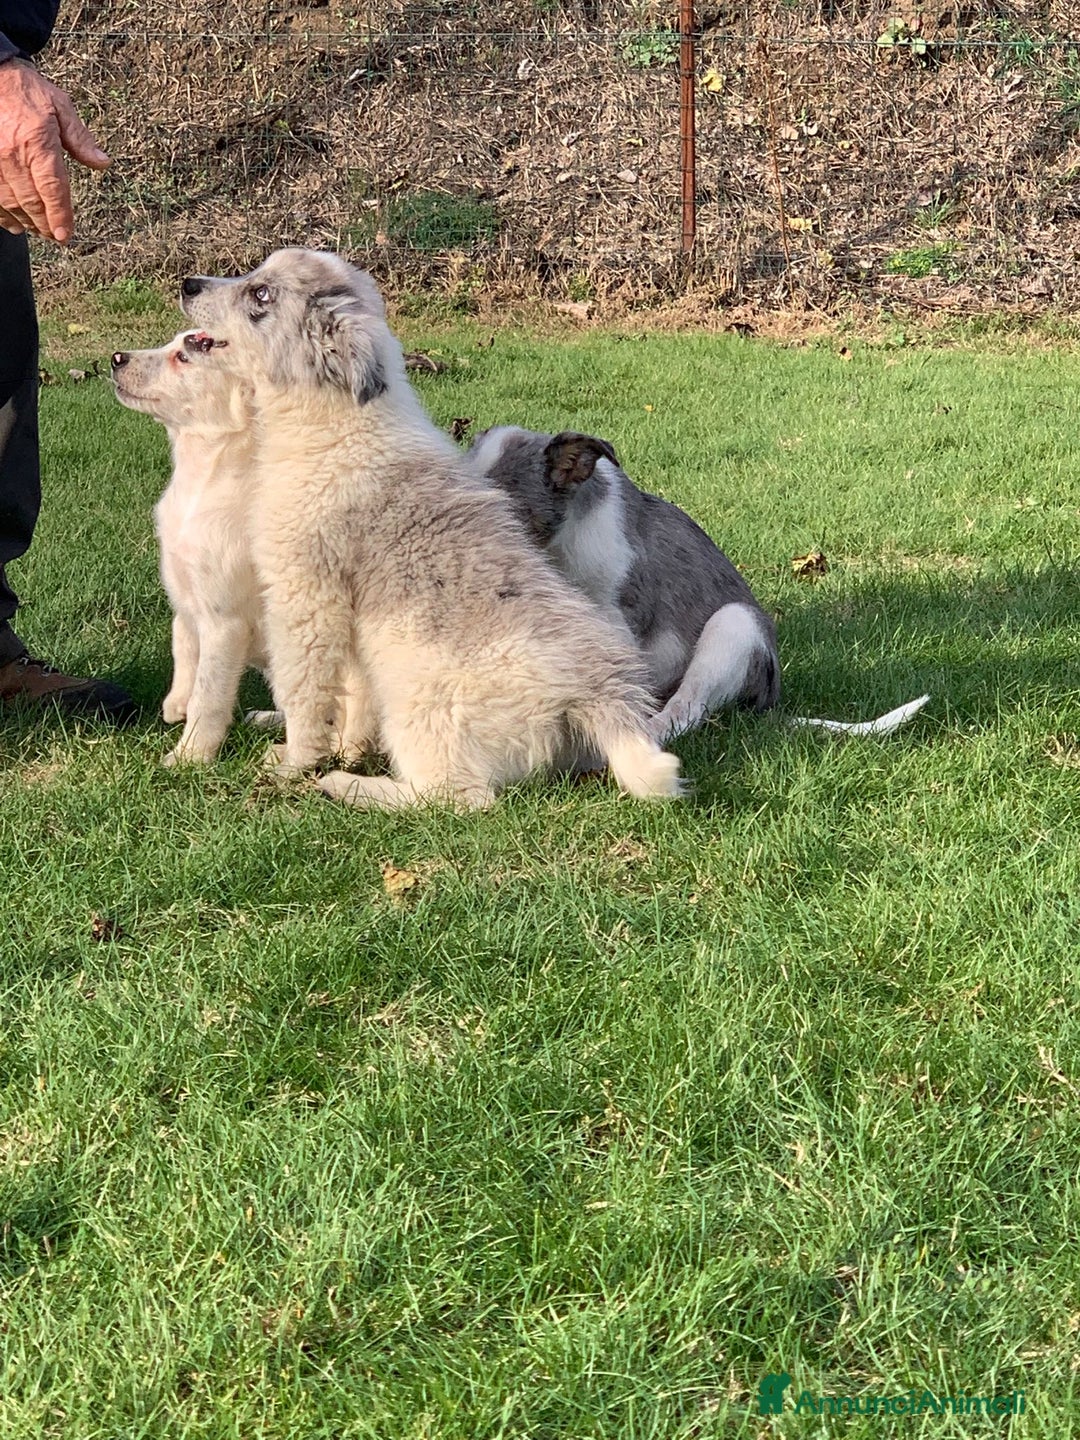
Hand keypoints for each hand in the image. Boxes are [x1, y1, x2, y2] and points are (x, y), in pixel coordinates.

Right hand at [0, 59, 109, 243]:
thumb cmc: (25, 90)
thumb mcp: (60, 106)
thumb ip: (80, 139)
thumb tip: (103, 163)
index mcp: (38, 143)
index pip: (53, 189)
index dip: (60, 216)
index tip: (66, 235)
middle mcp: (13, 155)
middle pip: (32, 202)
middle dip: (46, 225)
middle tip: (56, 236)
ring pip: (11, 203)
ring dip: (26, 222)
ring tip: (39, 231)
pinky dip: (3, 214)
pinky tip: (13, 223)